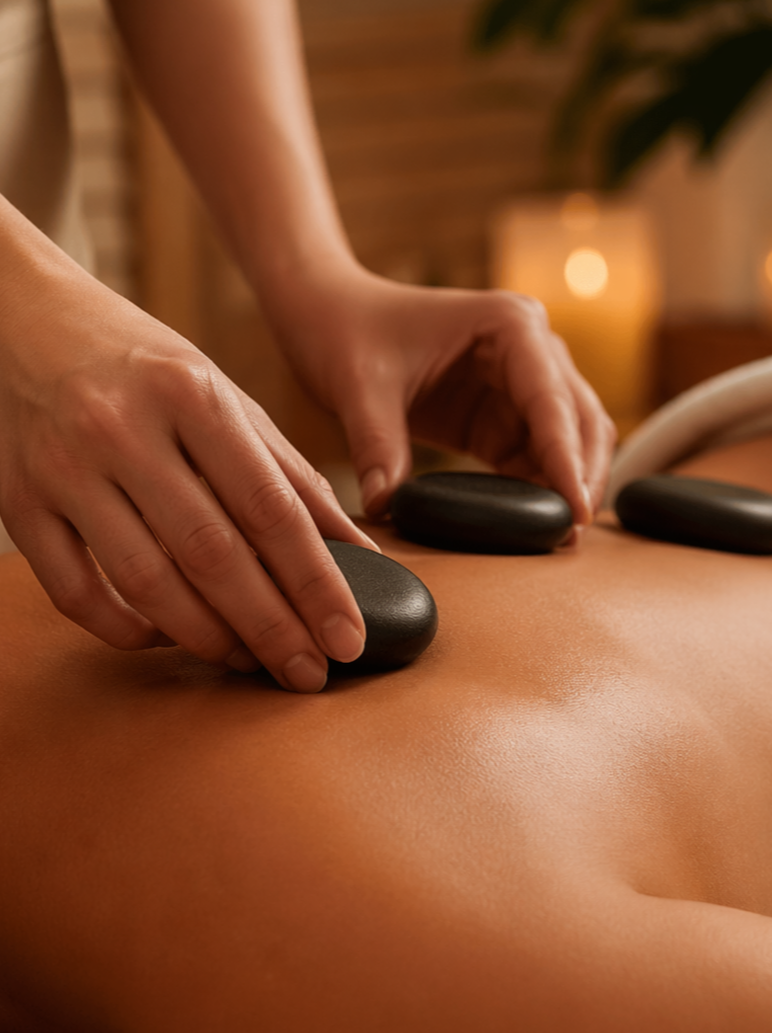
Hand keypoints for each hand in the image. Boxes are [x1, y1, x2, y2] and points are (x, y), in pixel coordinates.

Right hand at [0, 236, 374, 690]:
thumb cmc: (144, 362)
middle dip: (271, 627)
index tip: (348, 637)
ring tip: (250, 661)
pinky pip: (74, 592)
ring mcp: (62, 467)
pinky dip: (125, 630)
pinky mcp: (18, 501)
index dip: (316, 582)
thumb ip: (290, 474)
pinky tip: (166, 639)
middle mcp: (123, 428)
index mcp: (190, 393)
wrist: (25, 317)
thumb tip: (355, 550)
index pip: (269, 508)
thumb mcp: (225, 396)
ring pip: (146, 582)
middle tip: (309, 672)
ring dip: (207, 637)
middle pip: (212, 554)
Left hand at [266, 264, 615, 525]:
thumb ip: (377, 445)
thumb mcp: (359, 388)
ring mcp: (520, 382)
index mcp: (509, 326)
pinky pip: (534, 457)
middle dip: (580, 476)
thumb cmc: (347, 332)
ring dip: (566, 486)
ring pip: (568, 441)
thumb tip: (384, 507)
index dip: (567, 459)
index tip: (576, 511)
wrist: (329, 317)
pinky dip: (538, 489)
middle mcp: (530, 348)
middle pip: (579, 420)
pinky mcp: (501, 415)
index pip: (551, 400)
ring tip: (559, 540)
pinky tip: (533, 526)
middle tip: (570, 536)